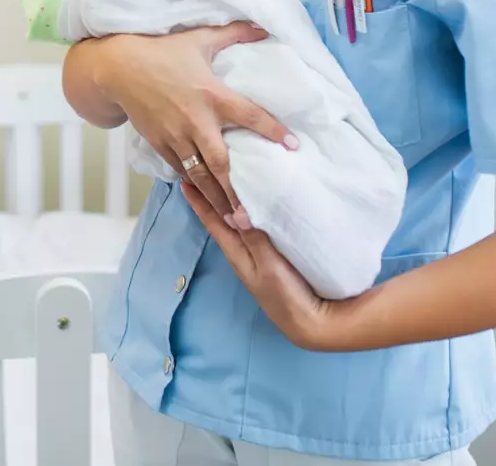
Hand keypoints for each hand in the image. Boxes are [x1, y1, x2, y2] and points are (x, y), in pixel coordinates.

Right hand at [95, 22, 297, 217]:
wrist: (118, 67)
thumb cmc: (161, 52)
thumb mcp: (200, 38)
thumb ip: (234, 33)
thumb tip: (264, 26)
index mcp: (211, 94)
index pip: (249, 115)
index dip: (272, 130)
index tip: (292, 145)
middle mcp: (195, 121)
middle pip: (221, 162)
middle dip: (237, 189)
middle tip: (255, 213)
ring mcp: (175, 136)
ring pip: (200, 174)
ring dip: (217, 198)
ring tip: (234, 220)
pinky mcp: (160, 144)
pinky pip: (180, 170)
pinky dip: (195, 185)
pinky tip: (207, 200)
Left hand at [182, 182, 343, 350]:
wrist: (311, 322)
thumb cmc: (287, 296)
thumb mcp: (270, 267)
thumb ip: (255, 239)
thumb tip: (235, 209)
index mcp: (238, 253)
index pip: (214, 221)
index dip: (200, 201)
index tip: (185, 180)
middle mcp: (243, 251)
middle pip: (222, 219)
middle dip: (211, 196)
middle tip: (200, 172)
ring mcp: (257, 255)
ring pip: (237, 222)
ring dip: (229, 203)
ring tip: (223, 180)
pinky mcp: (272, 257)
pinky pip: (254, 228)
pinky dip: (249, 214)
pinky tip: (253, 205)